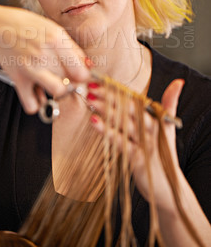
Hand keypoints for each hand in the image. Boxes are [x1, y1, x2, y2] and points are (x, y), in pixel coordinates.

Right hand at [0, 5, 90, 113]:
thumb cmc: (29, 28)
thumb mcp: (54, 30)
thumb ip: (73, 49)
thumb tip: (88, 67)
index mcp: (55, 40)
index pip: (80, 71)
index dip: (84, 76)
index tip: (80, 75)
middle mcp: (43, 55)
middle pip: (71, 80)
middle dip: (71, 81)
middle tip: (65, 76)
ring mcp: (30, 69)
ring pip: (57, 92)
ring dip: (58, 91)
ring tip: (53, 83)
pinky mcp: (18, 80)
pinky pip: (32, 105)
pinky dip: (36, 103)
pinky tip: (37, 92)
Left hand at [87, 79, 184, 209]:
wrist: (168, 188)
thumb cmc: (162, 154)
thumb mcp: (165, 128)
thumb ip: (169, 103)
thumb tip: (178, 82)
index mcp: (157, 119)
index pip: (135, 99)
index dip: (118, 89)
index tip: (100, 80)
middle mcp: (152, 129)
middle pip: (129, 108)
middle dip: (109, 95)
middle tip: (91, 85)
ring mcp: (146, 144)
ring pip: (124, 122)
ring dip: (106, 109)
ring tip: (90, 99)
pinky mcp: (139, 160)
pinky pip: (121, 143)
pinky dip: (107, 131)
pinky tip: (94, 121)